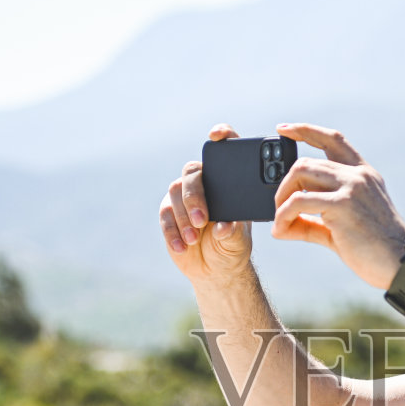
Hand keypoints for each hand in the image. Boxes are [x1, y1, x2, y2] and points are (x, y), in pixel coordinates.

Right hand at [160, 124, 253, 286]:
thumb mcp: (238, 241)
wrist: (216, 269)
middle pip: (192, 173)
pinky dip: (173, 232)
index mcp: (227, 181)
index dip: (221, 136)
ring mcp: (183, 196)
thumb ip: (233, 232)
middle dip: (195, 196)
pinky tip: (183, 246)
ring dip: (184, 217)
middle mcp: (203, 183)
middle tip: (202, 220)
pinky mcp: (169, 213)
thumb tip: (223, 226)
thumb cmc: (232, 247)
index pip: (224, 150)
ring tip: (194, 238)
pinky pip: (165, 216)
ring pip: (175, 193)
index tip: (216, 136)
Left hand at [271, 123, 404, 289]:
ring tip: (280, 221)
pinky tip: (282, 231)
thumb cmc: (375, 251)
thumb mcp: (341, 229)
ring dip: (281, 198)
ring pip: (300, 172)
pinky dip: (283, 215)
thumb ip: (313, 222)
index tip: (283, 129)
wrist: (402, 265)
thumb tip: (280, 227)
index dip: (305, 130)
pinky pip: (299, 201)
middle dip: (284, 184)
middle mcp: (358, 174)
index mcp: (363, 174)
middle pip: (306, 161)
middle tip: (278, 209)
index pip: (332, 139)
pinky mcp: (343, 205)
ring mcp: (352, 186)